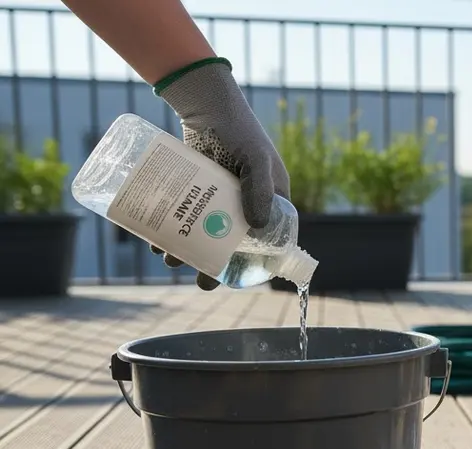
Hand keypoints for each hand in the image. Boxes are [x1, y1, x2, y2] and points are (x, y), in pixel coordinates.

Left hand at [154, 58, 289, 288]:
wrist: (205, 102)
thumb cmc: (237, 129)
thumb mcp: (254, 160)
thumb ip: (260, 189)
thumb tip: (257, 227)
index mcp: (272, 200)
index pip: (269, 240)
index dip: (255, 263)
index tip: (237, 279)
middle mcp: (247, 201)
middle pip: (232, 243)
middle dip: (214, 264)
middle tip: (199, 279)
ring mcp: (218, 196)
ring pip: (204, 232)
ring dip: (187, 250)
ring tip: (168, 257)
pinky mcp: (194, 188)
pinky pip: (185, 215)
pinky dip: (172, 229)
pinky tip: (155, 239)